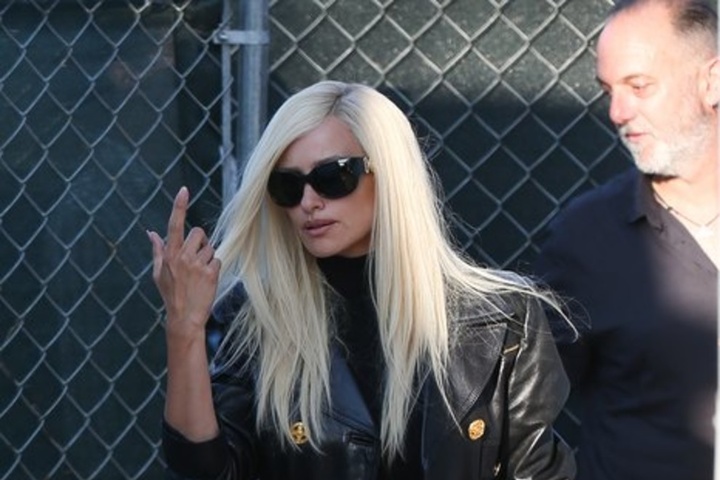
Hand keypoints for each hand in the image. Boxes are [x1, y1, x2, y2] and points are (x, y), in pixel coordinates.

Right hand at [148, 187, 220, 337]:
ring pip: (210, 247)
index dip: (179, 206)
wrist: (184, 317)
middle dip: (200, 242)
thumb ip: (157, 250)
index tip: (184, 190)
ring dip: (208, 257)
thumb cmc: (170, 294)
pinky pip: (218, 260)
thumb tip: (151, 232)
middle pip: (199, 233)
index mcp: (169, 254)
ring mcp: (197, 264)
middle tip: (195, 259)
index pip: (174, 224)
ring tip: (200, 274)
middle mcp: (182, 256)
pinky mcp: (211, 272)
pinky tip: (207, 280)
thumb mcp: (158, 273)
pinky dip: (215, 268)